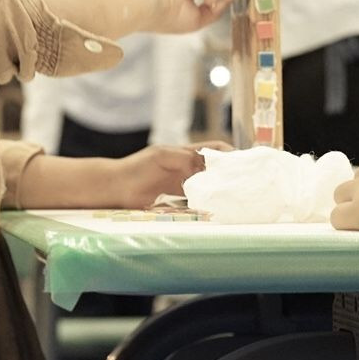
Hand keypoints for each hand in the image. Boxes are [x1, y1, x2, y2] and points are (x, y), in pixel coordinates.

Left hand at [108, 142, 231, 209]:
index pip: (213, 150)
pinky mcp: (176, 202)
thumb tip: (202, 164)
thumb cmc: (137, 167)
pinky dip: (205, 204)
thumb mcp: (161, 156)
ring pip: (207, 186)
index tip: (242, 161)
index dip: (228, 153)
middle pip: (214, 169)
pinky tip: (213, 209)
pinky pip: (196, 202)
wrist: (116, 187)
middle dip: (228, 174)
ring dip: (218, 190)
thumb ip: (182, 158)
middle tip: (242, 183)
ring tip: (232, 197)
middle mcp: (186, 169)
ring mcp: (182, 186)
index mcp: (185, 154)